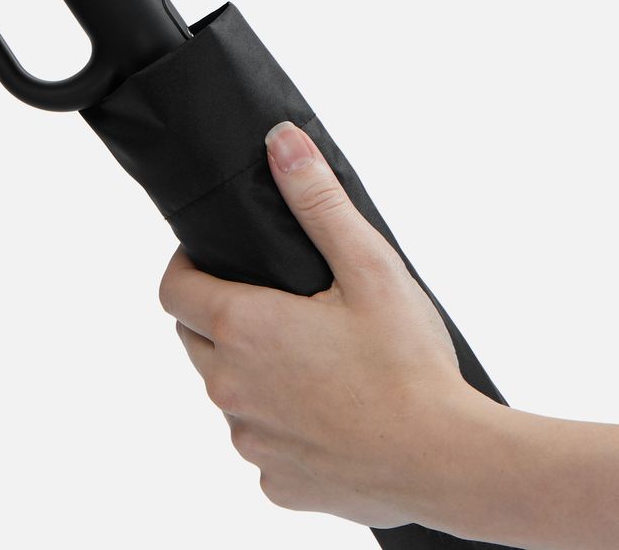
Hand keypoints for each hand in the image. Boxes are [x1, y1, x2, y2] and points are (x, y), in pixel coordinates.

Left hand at [158, 120, 482, 528]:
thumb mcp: (367, 266)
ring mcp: (249, 439)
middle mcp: (229, 387)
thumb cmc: (409, 364)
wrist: (451, 463)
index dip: (186, 268)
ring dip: (249, 371)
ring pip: (227, 391)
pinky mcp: (275, 481)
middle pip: (195, 338)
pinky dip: (279, 423)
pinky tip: (325, 412)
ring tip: (306, 358)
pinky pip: (260, 441)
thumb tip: (280, 142)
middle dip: (220, 316)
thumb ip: (316, 200)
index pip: (172, 289)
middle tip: (276, 305)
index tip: (214, 259)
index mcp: (241, 328)